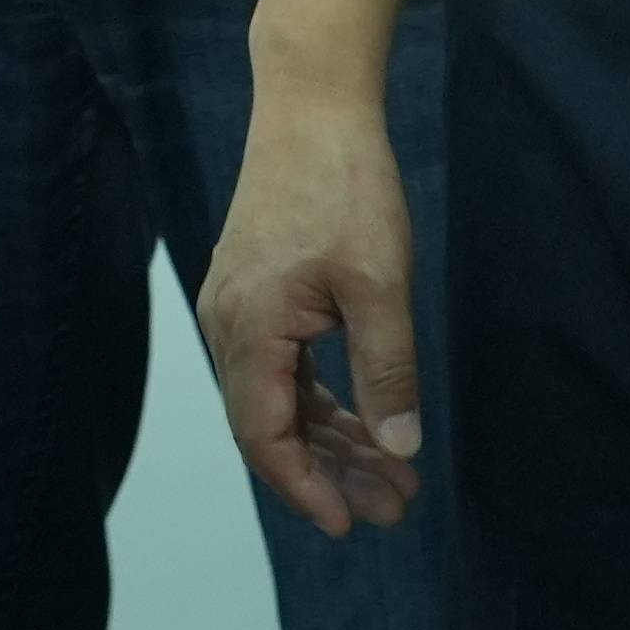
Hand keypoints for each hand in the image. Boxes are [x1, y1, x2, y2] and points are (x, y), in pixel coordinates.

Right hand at [193, 80, 426, 538]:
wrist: (312, 105)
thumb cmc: (346, 186)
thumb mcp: (380, 284)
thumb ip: (387, 371)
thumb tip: (400, 448)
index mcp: (250, 326)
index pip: (263, 435)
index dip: (304, 488)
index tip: (348, 525)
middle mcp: (229, 323)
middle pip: (269, 425)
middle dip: (330, 473)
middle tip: (394, 506)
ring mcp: (238, 307)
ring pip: (278, 399)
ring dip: (330, 440)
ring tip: (392, 476)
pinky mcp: (256, 292)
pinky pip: (281, 368)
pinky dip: (319, 401)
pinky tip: (364, 422)